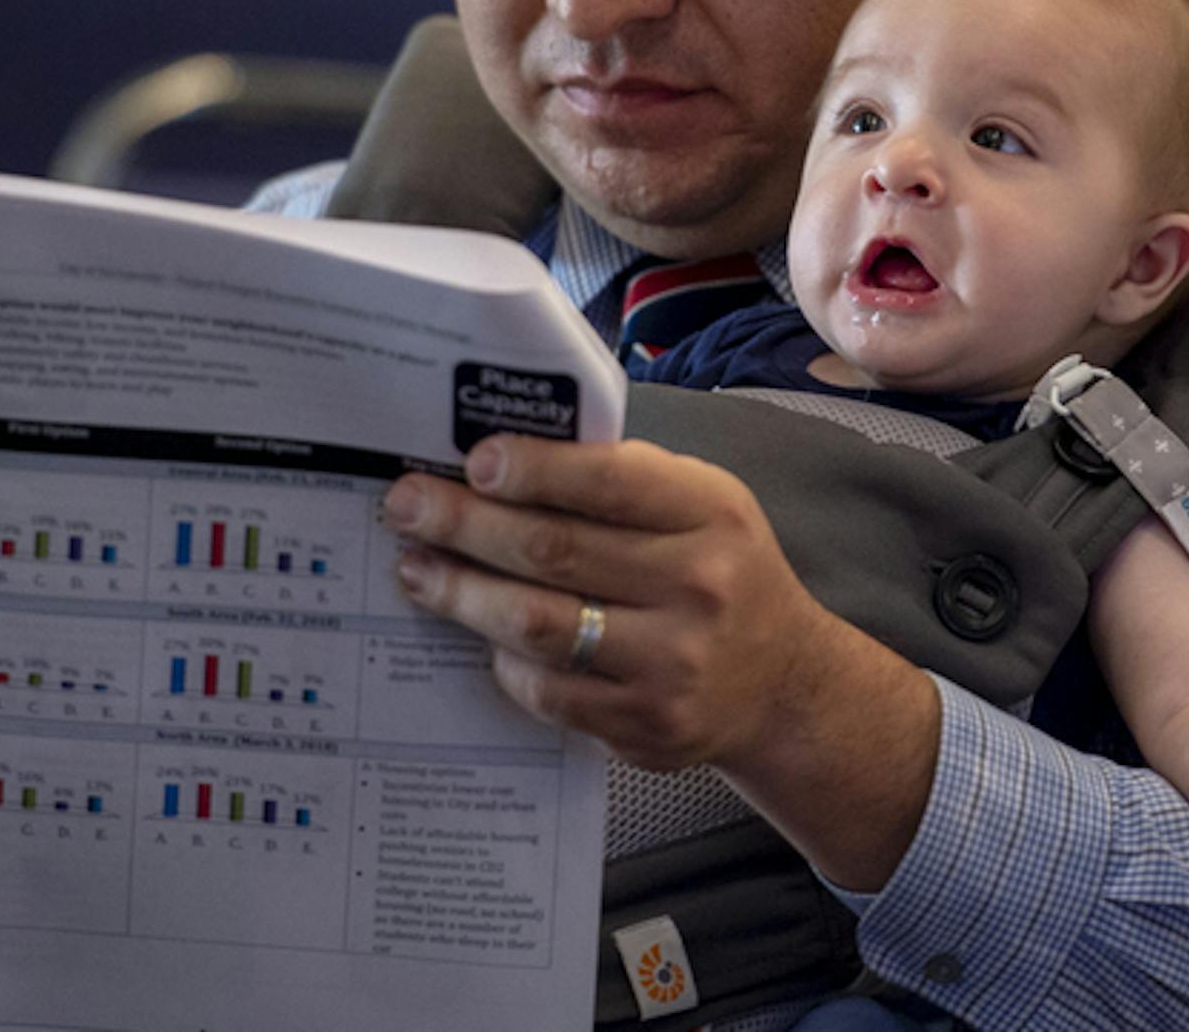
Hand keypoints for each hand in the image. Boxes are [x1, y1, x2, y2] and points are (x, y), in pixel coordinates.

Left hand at [382, 432, 939, 886]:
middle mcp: (700, 587)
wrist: (781, 685)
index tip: (473, 461)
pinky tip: (478, 633)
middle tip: (407, 505)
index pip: (610, 482)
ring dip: (463, 593)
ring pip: (540, 624)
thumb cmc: (722, 573)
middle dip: (467, 524)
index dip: (533, 470)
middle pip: (556, 550)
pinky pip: (547, 690)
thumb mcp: (704, 507)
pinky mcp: (645, 727)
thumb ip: (623, 481)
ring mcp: (673, 664)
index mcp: (713, 513)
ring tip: (416, 568)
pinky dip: (502, 658)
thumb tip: (501, 461)